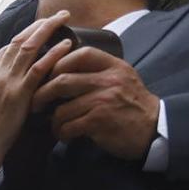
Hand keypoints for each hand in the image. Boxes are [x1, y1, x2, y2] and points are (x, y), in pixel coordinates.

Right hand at [0, 11, 75, 187]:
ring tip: (62, 19)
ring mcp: (6, 83)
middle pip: (18, 42)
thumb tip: (1, 91)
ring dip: (47, 30)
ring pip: (28, 48)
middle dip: (38, 26)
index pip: (5, 50)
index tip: (37, 30)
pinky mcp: (18, 95)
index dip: (23, 37)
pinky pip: (38, 69)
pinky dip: (52, 54)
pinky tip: (65, 45)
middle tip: (55, 16)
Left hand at [31, 48, 160, 160]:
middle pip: (62, 80)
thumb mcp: (121, 78)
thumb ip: (98, 71)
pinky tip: (66, 135)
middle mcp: (109, 80)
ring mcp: (104, 101)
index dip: (58, 63)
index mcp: (113, 66)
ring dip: (53, 121)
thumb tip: (63, 67)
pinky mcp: (100, 122)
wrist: (154, 129)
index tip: (48, 76)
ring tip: (55, 125)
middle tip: (35, 103)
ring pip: (62, 108)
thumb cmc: (131, 105)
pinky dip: (62, 133)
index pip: (80, 54)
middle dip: (42, 94)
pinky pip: (69, 126)